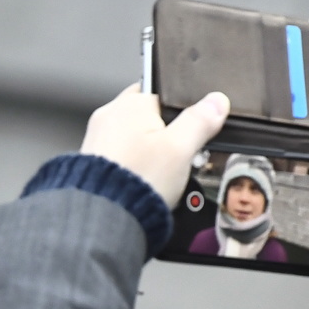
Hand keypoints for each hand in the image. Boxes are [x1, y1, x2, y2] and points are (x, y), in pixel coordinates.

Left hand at [79, 84, 229, 208]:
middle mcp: (108, 116)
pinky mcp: (93, 162)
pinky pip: (121, 158)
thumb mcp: (181, 148)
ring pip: (134, 140)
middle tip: (176, 156)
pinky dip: (133, 168)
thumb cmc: (136, 180)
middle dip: (164, 135)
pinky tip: (141, 182)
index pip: (163, 93)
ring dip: (148, 154)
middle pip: (148, 117)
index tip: (190, 129)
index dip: (182, 111)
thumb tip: (216, 102)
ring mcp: (97, 139)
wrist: (103, 215)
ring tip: (159, 174)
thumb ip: (200, 121)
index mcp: (131, 103)